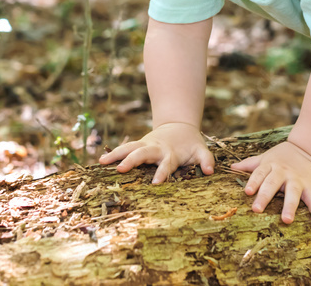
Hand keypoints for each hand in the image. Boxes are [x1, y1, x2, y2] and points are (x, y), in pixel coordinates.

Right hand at [99, 122, 214, 183]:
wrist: (179, 126)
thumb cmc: (191, 144)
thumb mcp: (201, 150)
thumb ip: (206, 160)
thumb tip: (210, 171)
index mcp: (170, 153)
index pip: (166, 164)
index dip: (161, 173)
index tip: (155, 183)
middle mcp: (155, 148)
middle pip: (141, 153)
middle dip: (131, 160)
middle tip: (120, 169)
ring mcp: (145, 145)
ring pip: (129, 147)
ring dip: (116, 154)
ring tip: (102, 162)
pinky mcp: (138, 145)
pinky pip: (124, 148)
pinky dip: (113, 153)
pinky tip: (100, 161)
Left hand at [232, 140, 310, 225]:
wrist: (308, 149)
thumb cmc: (282, 156)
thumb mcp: (266, 157)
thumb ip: (250, 164)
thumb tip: (231, 167)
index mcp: (270, 165)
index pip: (259, 173)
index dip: (253, 182)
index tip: (247, 191)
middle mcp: (283, 173)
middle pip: (273, 184)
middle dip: (265, 196)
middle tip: (257, 209)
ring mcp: (297, 180)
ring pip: (293, 193)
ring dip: (290, 206)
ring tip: (286, 220)